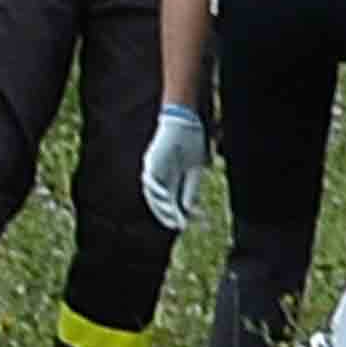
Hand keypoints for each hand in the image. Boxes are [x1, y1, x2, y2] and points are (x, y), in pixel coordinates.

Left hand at [141, 103, 210, 233]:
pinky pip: (151, 178)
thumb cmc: (191, 142)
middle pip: (160, 200)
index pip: (171, 200)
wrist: (185, 121)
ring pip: (153, 192)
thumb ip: (190, 189)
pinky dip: (156, 189)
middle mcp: (160, 175)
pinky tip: (162, 197)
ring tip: (168, 216)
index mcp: (172, 177)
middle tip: (173, 225)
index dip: (175, 213)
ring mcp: (155, 168)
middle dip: (167, 213)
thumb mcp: (195, 170)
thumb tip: (188, 209)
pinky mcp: (151, 160)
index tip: (181, 225)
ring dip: (160, 205)